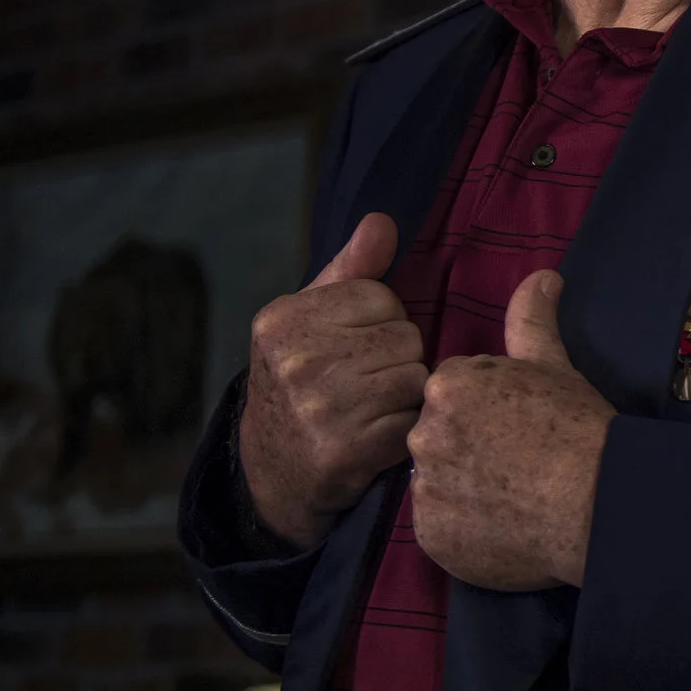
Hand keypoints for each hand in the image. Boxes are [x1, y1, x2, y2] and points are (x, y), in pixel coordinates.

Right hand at [239, 212, 426, 548]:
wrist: (274, 469)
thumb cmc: (302, 380)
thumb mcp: (311, 318)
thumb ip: (351, 269)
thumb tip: (382, 221)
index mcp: (284, 319)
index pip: (382, 297)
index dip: (381, 322)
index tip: (354, 346)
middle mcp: (296, 361)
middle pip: (406, 337)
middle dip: (396, 357)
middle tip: (364, 382)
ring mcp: (320, 408)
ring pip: (415, 376)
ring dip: (405, 394)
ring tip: (372, 407)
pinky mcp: (347, 451)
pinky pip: (414, 420)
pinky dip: (406, 428)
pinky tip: (377, 435)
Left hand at [408, 271, 615, 590]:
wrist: (595, 501)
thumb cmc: (577, 428)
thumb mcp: (555, 366)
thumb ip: (532, 320)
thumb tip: (541, 275)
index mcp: (447, 387)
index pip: (451, 397)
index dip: (487, 412)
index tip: (519, 426)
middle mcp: (424, 434)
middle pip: (438, 437)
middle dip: (468, 447)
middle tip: (516, 463)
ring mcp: (425, 489)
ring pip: (437, 483)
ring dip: (463, 488)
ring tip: (510, 497)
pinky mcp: (431, 535)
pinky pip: (440, 527)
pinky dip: (463, 528)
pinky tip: (501, 525)